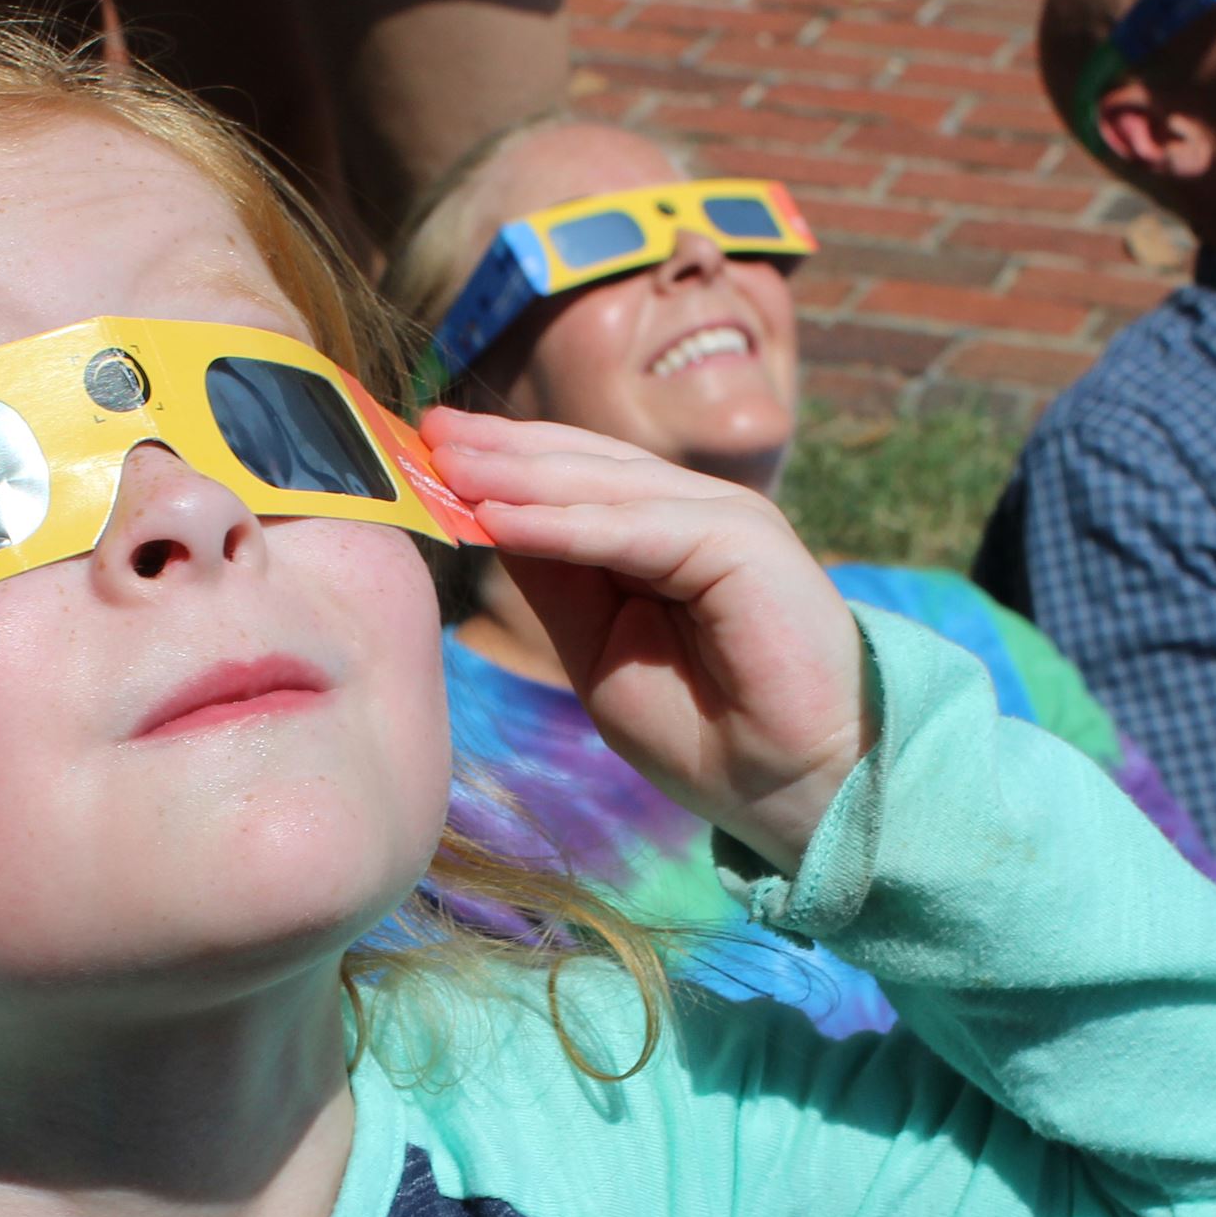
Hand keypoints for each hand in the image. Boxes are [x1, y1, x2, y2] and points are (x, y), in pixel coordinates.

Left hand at [422, 409, 873, 874]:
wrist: (791, 785)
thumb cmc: (704, 733)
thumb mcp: (601, 652)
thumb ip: (558, 585)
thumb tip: (490, 520)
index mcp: (660, 536)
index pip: (570, 481)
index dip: (500, 463)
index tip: (424, 450)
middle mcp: (691, 513)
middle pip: (581, 464)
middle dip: (499, 450)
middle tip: (424, 431)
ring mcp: (721, 518)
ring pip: (601, 485)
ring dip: (517, 474)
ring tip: (445, 464)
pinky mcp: (740, 539)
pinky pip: (631, 528)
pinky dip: (562, 525)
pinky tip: (498, 518)